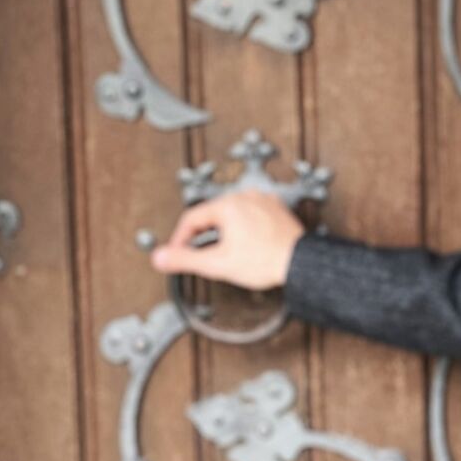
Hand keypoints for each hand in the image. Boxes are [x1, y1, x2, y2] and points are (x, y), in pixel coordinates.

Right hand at [148, 190, 305, 291]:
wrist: (300, 263)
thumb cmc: (265, 261)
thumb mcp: (217, 264)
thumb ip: (184, 259)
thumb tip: (160, 257)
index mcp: (227, 206)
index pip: (191, 218)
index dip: (180, 238)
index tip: (178, 252)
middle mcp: (245, 197)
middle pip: (211, 214)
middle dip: (201, 235)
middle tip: (198, 254)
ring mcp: (262, 201)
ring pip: (231, 213)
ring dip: (222, 231)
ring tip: (223, 251)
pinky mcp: (275, 209)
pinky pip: (250, 214)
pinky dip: (242, 227)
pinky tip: (245, 243)